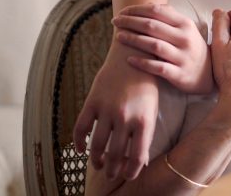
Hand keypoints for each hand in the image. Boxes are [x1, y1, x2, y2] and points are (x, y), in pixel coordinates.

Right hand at [73, 44, 158, 179]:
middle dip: (113, 169)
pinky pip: (81, 127)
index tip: (128, 175)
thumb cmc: (146, 84)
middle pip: (115, 154)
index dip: (131, 170)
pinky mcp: (92, 101)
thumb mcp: (151, 108)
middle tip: (111, 175)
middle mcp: (125, 117)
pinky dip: (79, 142)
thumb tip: (138, 161)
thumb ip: (145, 134)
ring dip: (97, 160)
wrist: (133, 53)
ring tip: (99, 165)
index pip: (137, 156)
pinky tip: (81, 150)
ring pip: (97, 145)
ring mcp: (107, 109)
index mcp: (144, 120)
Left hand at [113, 3, 213, 93]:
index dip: (137, 10)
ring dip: (133, 40)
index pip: (157, 11)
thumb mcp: (186, 29)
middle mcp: (184, 38)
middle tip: (115, 21)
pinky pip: (157, 67)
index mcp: (185, 24)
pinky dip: (142, 63)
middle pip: (152, 26)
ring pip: (154, 45)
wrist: (208, 74)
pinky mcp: (179, 74)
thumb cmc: (191, 47)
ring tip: (118, 36)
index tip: (123, 11)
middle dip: (130, 22)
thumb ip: (169, 16)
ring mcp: (182, 57)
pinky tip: (129, 60)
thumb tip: (148, 4)